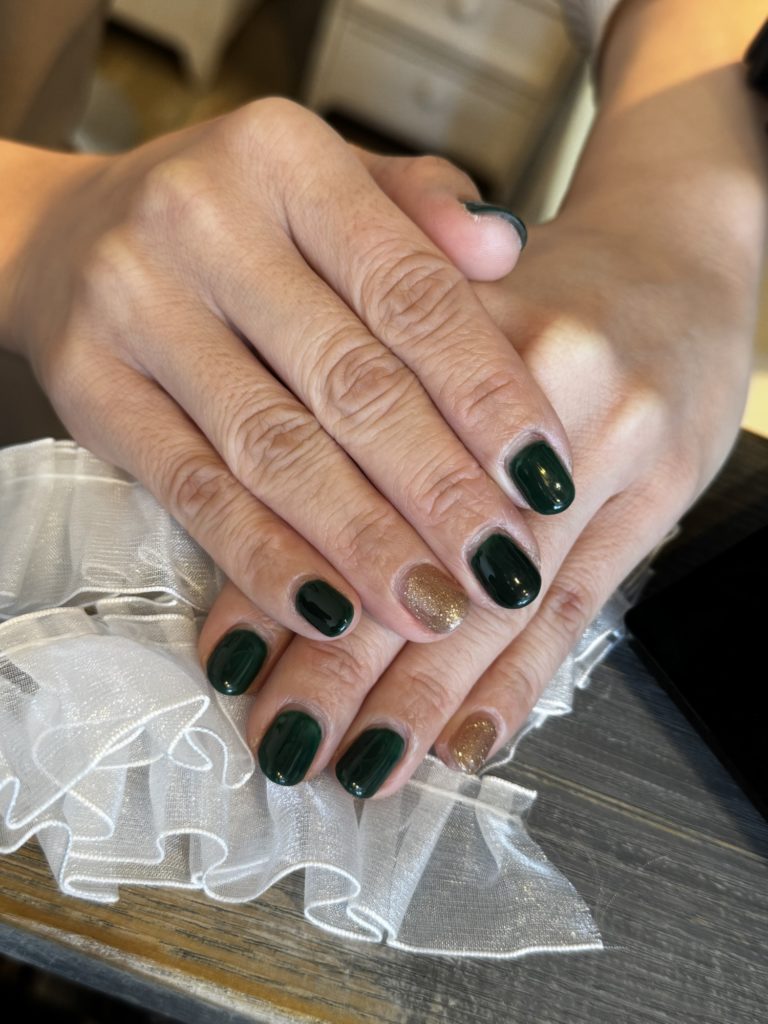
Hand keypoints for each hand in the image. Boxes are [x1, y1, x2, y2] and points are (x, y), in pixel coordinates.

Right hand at [1, 100, 573, 651]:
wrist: (66, 235)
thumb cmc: (230, 221)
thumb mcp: (323, 182)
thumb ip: (416, 210)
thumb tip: (506, 244)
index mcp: (284, 156)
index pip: (411, 292)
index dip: (486, 392)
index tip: (543, 478)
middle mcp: (202, 219)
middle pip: (350, 381)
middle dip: (437, 490)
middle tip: (503, 568)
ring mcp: (135, 304)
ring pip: (274, 449)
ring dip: (363, 543)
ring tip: (434, 607)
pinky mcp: (88, 388)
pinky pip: (192, 489)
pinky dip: (264, 558)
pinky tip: (329, 612)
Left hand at [200, 160, 762, 792]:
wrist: (673, 259)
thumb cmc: (530, 295)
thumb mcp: (437, 310)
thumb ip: (361, 398)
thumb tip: (275, 538)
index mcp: (454, 325)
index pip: (355, 480)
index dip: (288, 577)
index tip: (233, 662)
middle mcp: (542, 379)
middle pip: (426, 547)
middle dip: (347, 662)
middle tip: (287, 742)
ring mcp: (611, 443)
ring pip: (500, 596)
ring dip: (424, 694)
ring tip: (362, 765)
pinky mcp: (658, 493)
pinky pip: (582, 607)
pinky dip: (519, 685)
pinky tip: (465, 744)